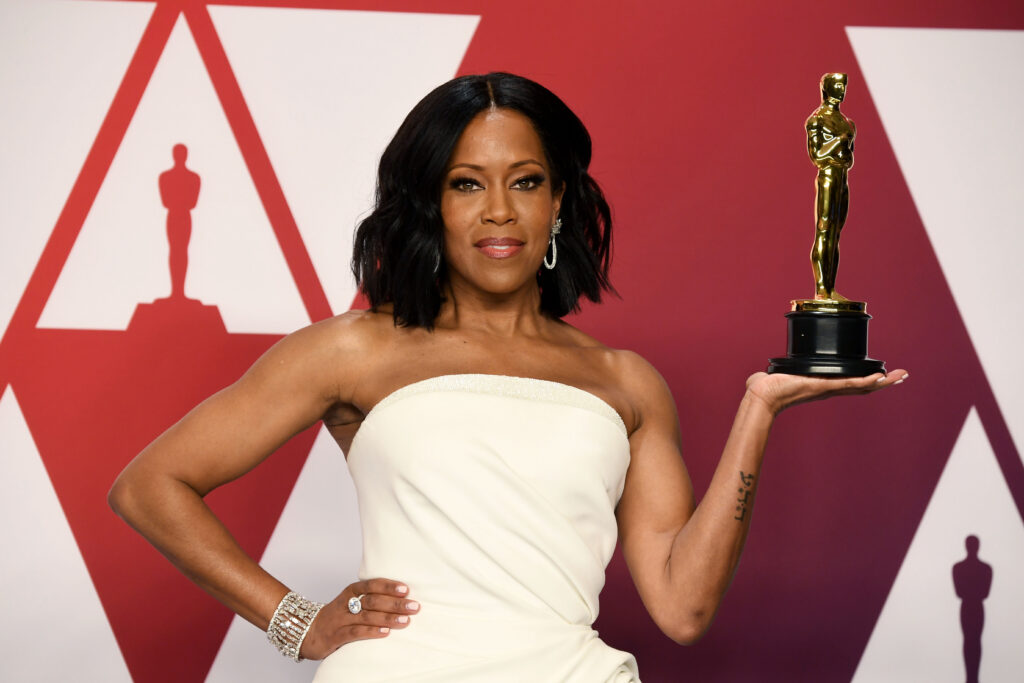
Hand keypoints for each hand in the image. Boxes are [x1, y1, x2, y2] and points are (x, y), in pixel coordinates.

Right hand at [299, 578, 419, 659]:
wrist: (307, 631)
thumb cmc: (337, 616)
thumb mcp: (351, 602)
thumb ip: (371, 598)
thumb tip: (402, 597)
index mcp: (351, 591)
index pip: (372, 585)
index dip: (389, 586)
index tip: (406, 589)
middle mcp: (346, 603)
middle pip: (373, 600)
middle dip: (395, 603)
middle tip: (414, 606)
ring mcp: (341, 619)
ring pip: (367, 616)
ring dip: (388, 618)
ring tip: (405, 621)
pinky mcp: (336, 636)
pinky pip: (355, 633)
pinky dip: (371, 632)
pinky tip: (385, 633)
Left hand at [744, 368, 907, 416]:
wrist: (762, 395)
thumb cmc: (765, 389)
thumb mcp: (778, 376)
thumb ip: (774, 374)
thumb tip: (761, 375)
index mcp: (821, 386)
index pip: (849, 384)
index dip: (866, 381)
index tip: (881, 375)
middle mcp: (828, 389)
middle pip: (862, 387)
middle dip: (883, 382)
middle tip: (901, 376)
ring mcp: (828, 389)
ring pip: (860, 387)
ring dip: (881, 382)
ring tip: (900, 376)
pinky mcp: (823, 386)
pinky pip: (849, 384)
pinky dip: (866, 381)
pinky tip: (880, 377)